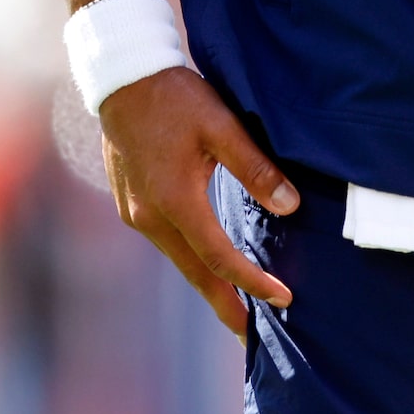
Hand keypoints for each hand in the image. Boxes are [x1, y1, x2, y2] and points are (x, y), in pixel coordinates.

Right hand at [97, 66, 302, 336]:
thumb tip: (290, 207)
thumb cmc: (176, 97)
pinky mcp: (131, 204)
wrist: (123, 79)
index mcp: (175, 201)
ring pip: (180, 259)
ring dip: (208, 282)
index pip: (220, 257)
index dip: (253, 281)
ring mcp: (136, 212)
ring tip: (235, 304)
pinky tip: (207, 262)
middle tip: (250, 334)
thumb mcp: (222, 125)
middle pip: (195, 272)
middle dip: (225, 304)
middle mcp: (150, 217)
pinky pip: (167, 242)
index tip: (282, 298)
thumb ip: (256, 168)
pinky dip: (191, 259)